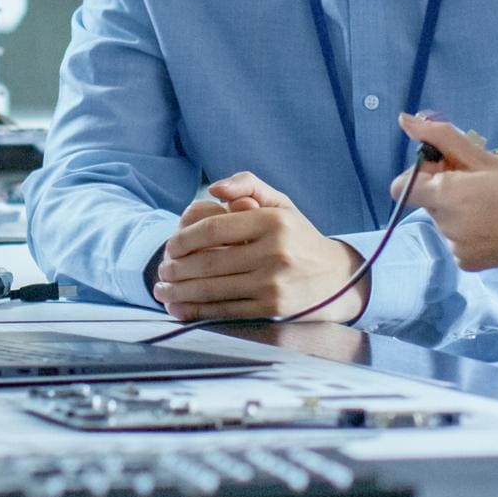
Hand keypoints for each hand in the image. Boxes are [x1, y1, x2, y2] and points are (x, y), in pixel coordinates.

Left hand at [153, 172, 366, 323]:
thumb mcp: (280, 203)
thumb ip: (247, 185)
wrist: (336, 278)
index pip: (214, 228)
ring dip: (179, 292)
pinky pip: (225, 311)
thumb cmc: (299, 237)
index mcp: (273, 221)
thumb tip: (213, 188)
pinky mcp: (271, 310)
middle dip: (176, 268)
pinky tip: (179, 308)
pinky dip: (197, 311)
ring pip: (213, 289)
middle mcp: (274, 252)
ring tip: (163, 289)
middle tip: (161, 270)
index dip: (184, 238)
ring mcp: (273, 284)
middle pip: (209, 262)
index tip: (170, 245)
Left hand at [392, 113, 497, 271]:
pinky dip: (470, 226)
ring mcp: (459, 250)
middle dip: (447, 185)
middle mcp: (447, 228)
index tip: (454, 164)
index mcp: (448, 198)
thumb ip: (442, 138)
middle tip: (485, 178)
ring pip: (443, 217)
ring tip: (497, 200)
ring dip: (460, 205)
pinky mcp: (471, 263)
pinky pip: (457, 237)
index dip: (424, 170)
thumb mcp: (487, 157)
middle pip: (427, 199)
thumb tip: (404, 119)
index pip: (403, 185)